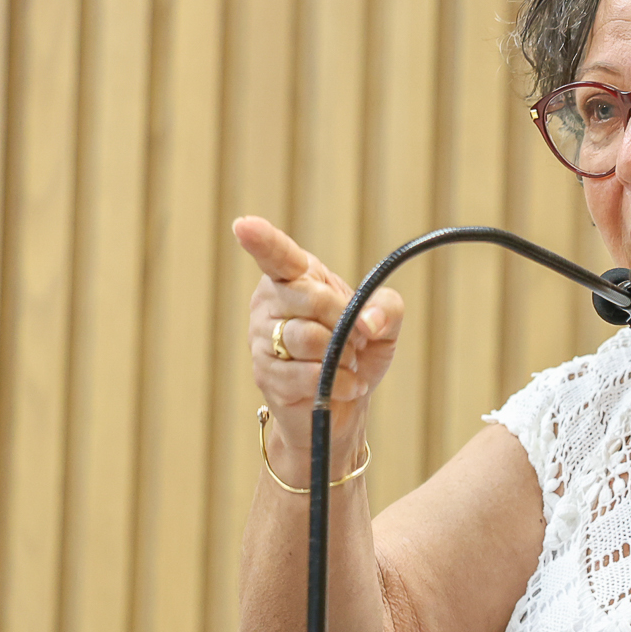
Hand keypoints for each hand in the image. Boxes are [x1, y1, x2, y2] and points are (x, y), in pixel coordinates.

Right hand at [233, 216, 405, 469]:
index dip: (262, 240)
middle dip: (345, 322)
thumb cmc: (356, 353)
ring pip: (307, 338)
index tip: (244, 226)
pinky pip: (307, 375)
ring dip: (342, 355)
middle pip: (311, 299)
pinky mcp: (265, 374)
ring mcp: (261, 338)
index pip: (278, 255)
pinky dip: (338, 383)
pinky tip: (343, 386)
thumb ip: (386, 308)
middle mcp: (270, 301)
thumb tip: (367, 321)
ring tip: (346, 363)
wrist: (343, 406)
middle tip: (356, 339)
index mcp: (295, 276)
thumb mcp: (384, 324)